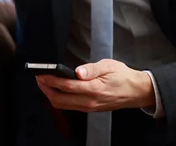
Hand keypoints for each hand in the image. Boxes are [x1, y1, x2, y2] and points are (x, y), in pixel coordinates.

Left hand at [36, 59, 154, 112]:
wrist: (136, 91)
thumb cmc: (123, 77)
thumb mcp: (109, 66)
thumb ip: (91, 68)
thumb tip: (78, 71)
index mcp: (94, 89)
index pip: (66, 86)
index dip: (51, 80)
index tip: (42, 74)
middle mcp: (90, 101)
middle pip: (60, 99)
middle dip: (46, 89)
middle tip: (39, 78)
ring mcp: (89, 107)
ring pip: (63, 105)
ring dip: (51, 94)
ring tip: (44, 83)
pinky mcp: (90, 109)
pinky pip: (70, 106)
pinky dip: (59, 99)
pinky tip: (56, 90)